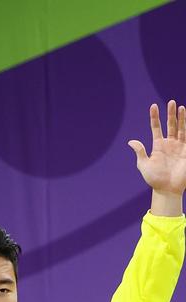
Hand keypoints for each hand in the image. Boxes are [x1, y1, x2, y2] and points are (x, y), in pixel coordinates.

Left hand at [129, 101, 185, 215]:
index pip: (156, 128)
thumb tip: (131, 141)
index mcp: (158, 145)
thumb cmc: (154, 179)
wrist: (167, 189)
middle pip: (171, 125)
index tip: (153, 106)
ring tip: (181, 107)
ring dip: (182, 118)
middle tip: (171, 102)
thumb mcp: (144, 165)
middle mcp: (170, 143)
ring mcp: (180, 147)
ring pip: (181, 129)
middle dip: (171, 114)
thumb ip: (140, 152)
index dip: (155, 117)